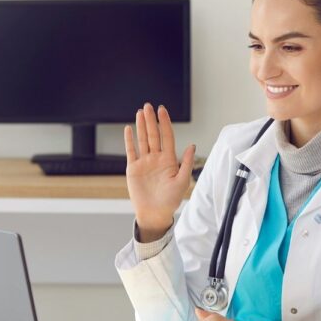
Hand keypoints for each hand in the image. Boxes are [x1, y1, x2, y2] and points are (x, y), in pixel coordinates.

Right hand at [124, 103, 195, 240]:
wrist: (155, 214)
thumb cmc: (170, 200)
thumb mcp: (182, 181)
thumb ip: (186, 163)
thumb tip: (192, 145)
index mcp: (169, 160)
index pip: (167, 136)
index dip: (164, 123)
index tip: (162, 110)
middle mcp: (156, 158)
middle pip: (153, 135)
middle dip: (151, 120)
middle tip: (148, 106)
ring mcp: (144, 162)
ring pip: (142, 140)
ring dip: (141, 126)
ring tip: (140, 112)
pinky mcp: (133, 168)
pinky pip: (130, 151)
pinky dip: (129, 140)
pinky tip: (128, 129)